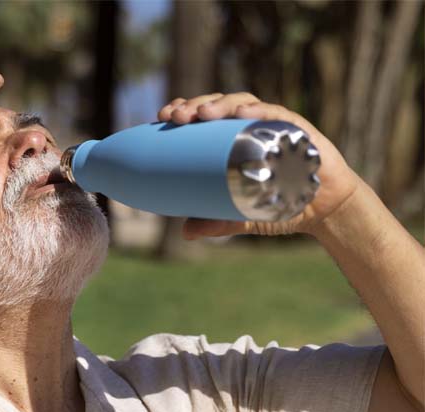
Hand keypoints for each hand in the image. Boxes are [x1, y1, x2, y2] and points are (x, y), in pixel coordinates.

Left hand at [156, 93, 361, 237]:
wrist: (326, 210)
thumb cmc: (282, 205)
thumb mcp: (243, 216)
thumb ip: (217, 223)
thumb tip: (185, 232)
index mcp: (233, 140)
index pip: (204, 117)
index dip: (183, 110)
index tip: (162, 116)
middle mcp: (251, 127)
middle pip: (218, 105)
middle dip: (194, 105)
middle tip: (175, 116)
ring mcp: (274, 125)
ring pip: (243, 103)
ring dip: (220, 104)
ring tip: (202, 113)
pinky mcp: (299, 129)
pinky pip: (277, 114)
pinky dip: (258, 112)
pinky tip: (242, 113)